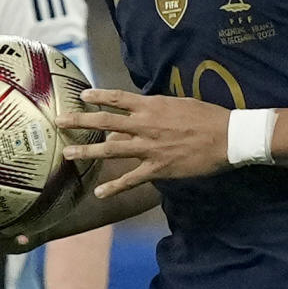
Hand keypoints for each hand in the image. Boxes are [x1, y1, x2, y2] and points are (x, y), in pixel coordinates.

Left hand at [61, 90, 230, 198]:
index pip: (118, 98)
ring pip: (111, 150)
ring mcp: (149, 148)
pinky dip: (114, 186)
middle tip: (60, 122)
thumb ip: (157, 108)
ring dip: (87, 152)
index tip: (82, 95)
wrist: (227, 136)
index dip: (98, 96)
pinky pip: (131, 179)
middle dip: (80, 121)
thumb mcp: (180, 104)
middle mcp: (145, 125)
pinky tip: (99, 193)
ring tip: (68, 153)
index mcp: (151, 106)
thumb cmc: (208, 117)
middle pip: (105, 122)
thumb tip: (142, 113)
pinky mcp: (158, 168)